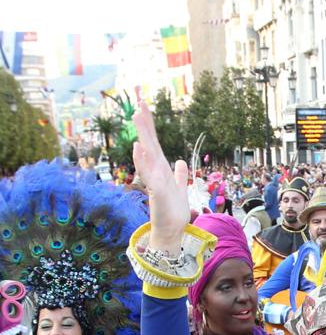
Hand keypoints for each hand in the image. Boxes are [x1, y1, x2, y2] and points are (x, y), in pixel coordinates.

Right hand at [132, 103, 190, 251]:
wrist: (172, 230)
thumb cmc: (173, 210)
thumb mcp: (179, 187)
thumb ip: (178, 174)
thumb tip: (179, 161)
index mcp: (162, 169)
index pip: (155, 143)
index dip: (151, 126)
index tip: (145, 107)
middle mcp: (156, 171)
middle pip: (150, 144)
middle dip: (145, 125)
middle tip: (140, 104)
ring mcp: (154, 180)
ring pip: (147, 154)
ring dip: (142, 136)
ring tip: (137, 118)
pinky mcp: (156, 191)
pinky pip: (148, 173)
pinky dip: (142, 160)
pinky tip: (138, 148)